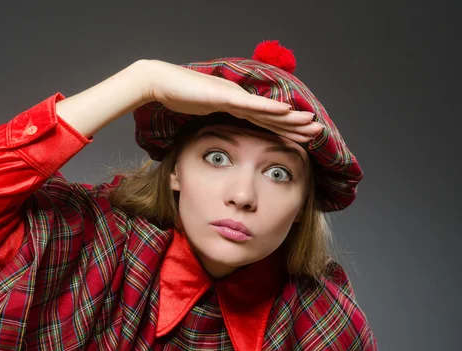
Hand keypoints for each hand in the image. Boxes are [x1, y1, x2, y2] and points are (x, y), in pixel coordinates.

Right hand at [143, 60, 322, 142]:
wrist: (160, 83)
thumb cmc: (178, 97)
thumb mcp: (201, 113)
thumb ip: (213, 120)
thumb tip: (220, 135)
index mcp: (235, 104)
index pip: (264, 120)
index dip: (284, 129)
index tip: (302, 137)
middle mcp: (239, 99)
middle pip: (272, 116)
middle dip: (295, 125)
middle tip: (318, 132)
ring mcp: (233, 96)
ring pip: (267, 110)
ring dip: (290, 118)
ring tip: (310, 123)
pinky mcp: (224, 96)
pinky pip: (249, 105)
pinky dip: (268, 109)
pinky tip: (285, 112)